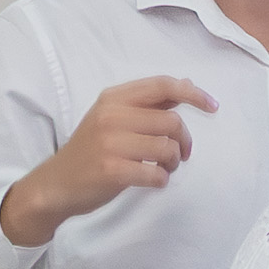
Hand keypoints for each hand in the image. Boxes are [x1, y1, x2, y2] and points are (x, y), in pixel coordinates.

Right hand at [0, 77, 214, 245]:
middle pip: (172, 121)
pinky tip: (152, 180)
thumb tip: (186, 85)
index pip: (162, 85)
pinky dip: (161, 180)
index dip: (193, 94)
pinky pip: (157, 173)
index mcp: (113, 98)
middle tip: (179, 155)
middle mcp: (111, 115)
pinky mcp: (112, 170)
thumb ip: (147, 104)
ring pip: (167, 148)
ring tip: (162, 168)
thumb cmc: (91, 150)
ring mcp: (110, 143)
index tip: (212, 106)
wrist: (56, 184)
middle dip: (184, 141)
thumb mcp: (112, 117)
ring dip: (173, 163)